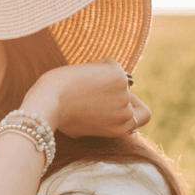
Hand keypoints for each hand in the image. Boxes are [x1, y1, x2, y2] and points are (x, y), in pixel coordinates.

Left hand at [21, 58, 150, 138]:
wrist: (50, 102)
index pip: (143, 116)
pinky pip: (109, 64)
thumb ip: (101, 121)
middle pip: (129, 96)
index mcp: (120, 129)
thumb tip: (105, 106)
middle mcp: (126, 113)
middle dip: (112, 92)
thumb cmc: (60, 117)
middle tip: (91, 91)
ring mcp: (124, 94)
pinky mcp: (118, 76)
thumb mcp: (82, 129)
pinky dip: (96, 66)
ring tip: (80, 86)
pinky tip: (81, 75)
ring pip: (117, 78)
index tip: (119, 103)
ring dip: (101, 78)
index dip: (133, 107)